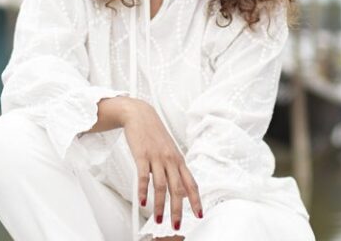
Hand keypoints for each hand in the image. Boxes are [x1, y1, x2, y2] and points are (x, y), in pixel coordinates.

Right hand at [121, 99, 202, 230]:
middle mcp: (170, 160)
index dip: (196, 200)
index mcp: (179, 160)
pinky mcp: (142, 155)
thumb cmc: (154, 134)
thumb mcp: (169, 151)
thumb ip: (175, 170)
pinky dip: (143, 191)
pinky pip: (144, 176)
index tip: (199, 214)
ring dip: (159, 205)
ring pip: (161, 185)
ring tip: (158, 219)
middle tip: (177, 225)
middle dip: (178, 209)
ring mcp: (157, 157)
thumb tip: (183, 190)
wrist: (140, 115)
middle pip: (177, 189)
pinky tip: (142, 202)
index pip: (191, 184)